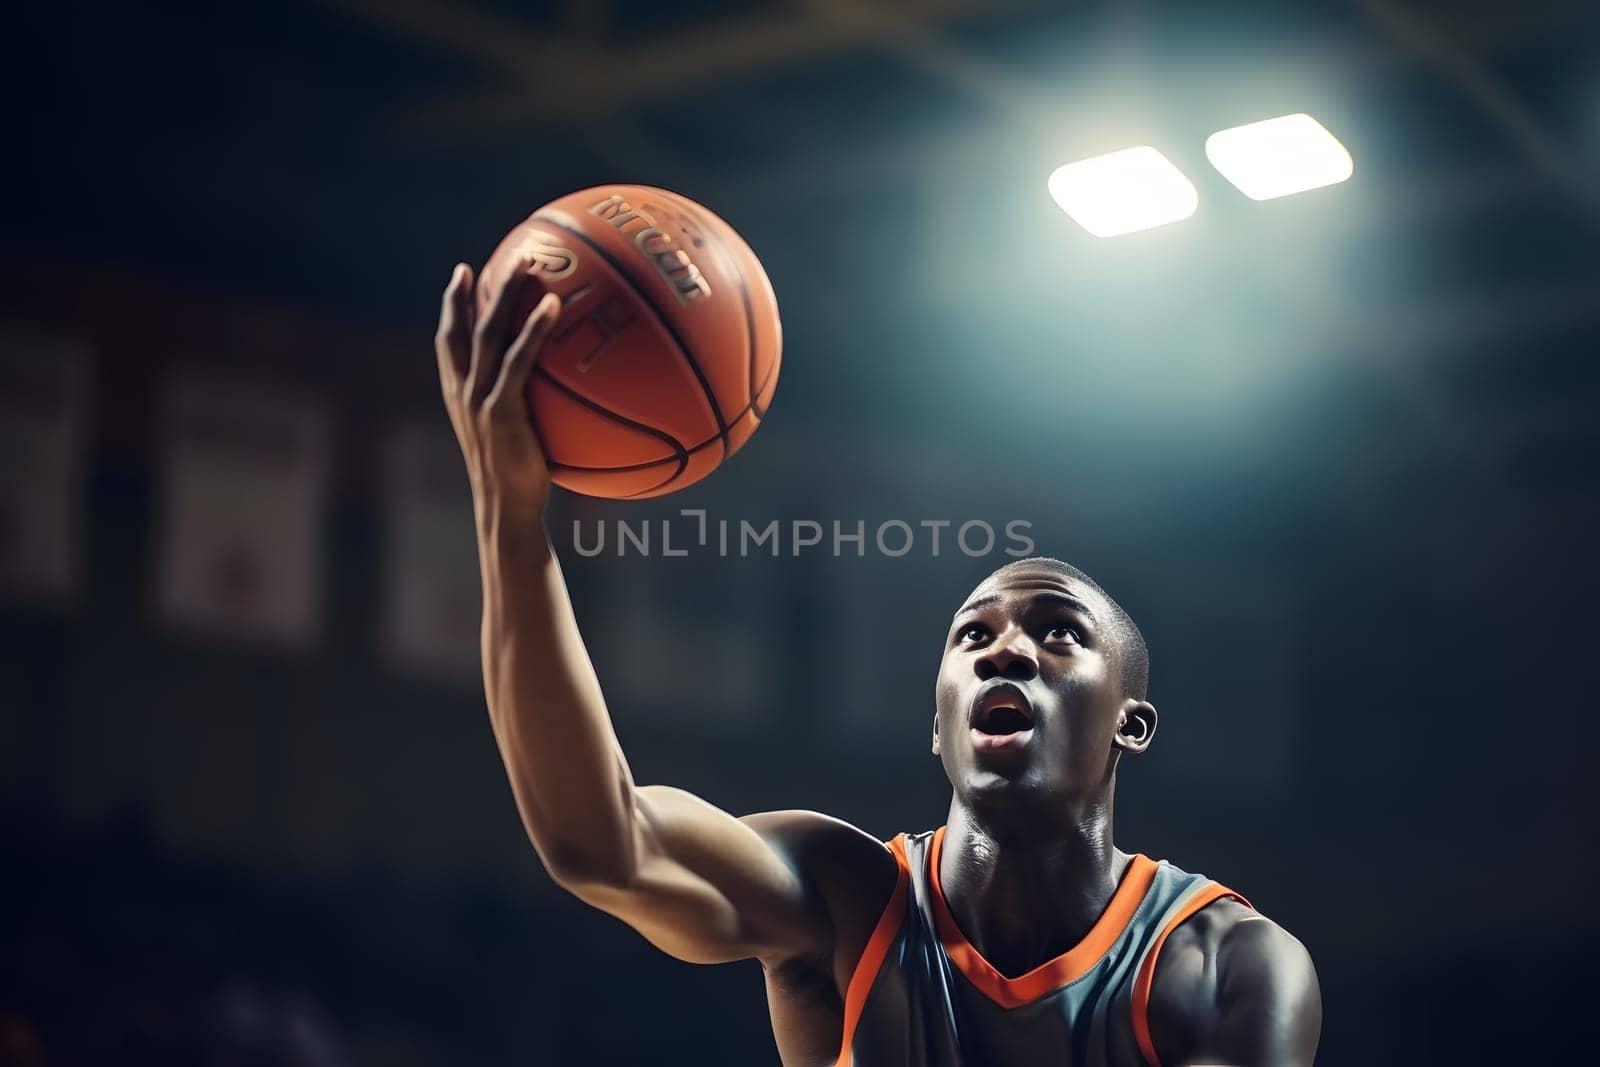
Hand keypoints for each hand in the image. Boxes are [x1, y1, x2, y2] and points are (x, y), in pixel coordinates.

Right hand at [435, 259, 563, 520]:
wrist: (507, 512)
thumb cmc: (519, 482)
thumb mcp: (517, 442)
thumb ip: (524, 413)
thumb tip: (561, 394)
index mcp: (460, 397)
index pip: (450, 343)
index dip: (453, 306)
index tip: (462, 274)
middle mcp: (463, 393)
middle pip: (463, 330)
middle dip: (472, 291)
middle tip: (491, 259)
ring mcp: (478, 400)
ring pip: (488, 335)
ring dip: (505, 295)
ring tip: (526, 264)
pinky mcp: (500, 410)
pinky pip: (519, 360)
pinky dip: (535, 330)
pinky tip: (555, 306)